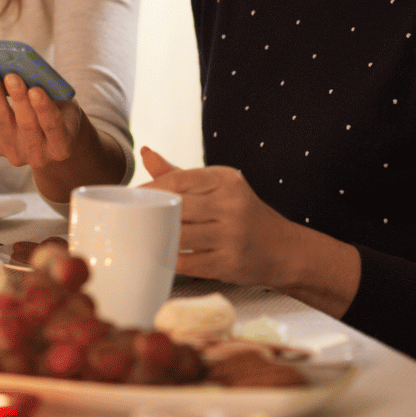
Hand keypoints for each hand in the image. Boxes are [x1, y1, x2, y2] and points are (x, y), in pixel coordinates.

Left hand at [0, 65, 87, 168]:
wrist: (49, 135)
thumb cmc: (59, 112)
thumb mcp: (64, 104)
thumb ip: (51, 94)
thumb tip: (25, 70)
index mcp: (61, 147)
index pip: (53, 127)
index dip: (43, 109)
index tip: (35, 90)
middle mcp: (39, 156)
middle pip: (25, 124)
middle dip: (17, 98)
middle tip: (10, 75)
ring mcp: (16, 154)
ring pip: (0, 121)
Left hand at [140, 146, 304, 288]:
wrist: (284, 249)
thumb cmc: (243, 214)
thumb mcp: (217, 187)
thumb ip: (178, 173)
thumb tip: (144, 152)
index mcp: (227, 181)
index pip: (179, 180)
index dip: (151, 188)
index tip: (134, 196)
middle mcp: (232, 205)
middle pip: (177, 208)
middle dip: (151, 214)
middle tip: (131, 218)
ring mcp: (232, 236)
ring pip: (179, 236)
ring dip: (159, 238)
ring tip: (143, 237)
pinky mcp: (229, 264)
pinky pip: (187, 263)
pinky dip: (171, 260)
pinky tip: (163, 255)